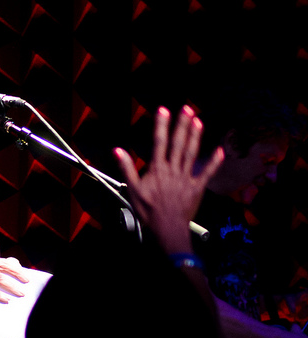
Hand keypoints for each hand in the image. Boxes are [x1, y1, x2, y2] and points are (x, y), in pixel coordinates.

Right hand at [114, 106, 223, 249]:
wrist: (167, 229)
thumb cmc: (148, 210)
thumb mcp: (133, 190)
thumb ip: (126, 168)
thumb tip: (117, 150)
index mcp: (158, 169)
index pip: (159, 142)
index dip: (161, 125)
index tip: (163, 110)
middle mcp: (173, 169)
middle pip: (178, 143)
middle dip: (182, 125)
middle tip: (186, 108)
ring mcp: (187, 178)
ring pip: (191, 153)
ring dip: (195, 136)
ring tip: (198, 121)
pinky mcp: (197, 188)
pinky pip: (207, 173)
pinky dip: (214, 162)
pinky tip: (220, 150)